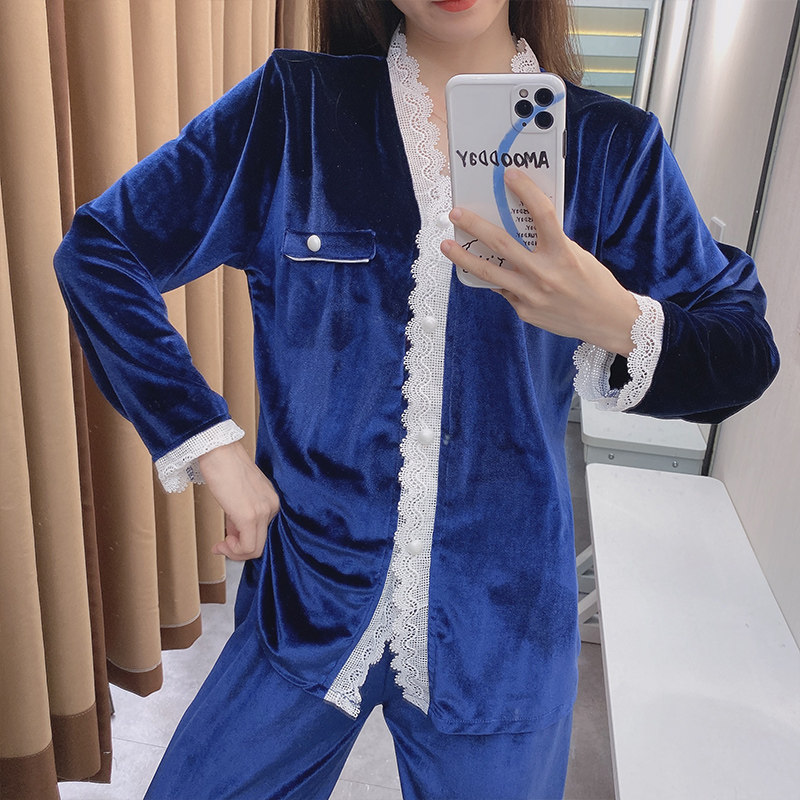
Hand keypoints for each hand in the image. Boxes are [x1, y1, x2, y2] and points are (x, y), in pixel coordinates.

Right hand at [197, 441, 279, 560]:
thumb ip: (241, 515)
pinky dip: (233, 551)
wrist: (218, 451)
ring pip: (254, 550)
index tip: (227, 541)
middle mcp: (272, 506)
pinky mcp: (250, 516)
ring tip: (221, 544)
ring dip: (235, 552)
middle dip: (239, 551)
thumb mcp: (240, 495)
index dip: (244, 543)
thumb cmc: (225, 467)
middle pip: (261, 545)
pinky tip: (222, 543)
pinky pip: (247, 547)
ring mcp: (263, 511)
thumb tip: (235, 534)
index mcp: (271, 501)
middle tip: (222, 546)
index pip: (264, 534)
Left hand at [441, 168, 640, 355]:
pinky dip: (494, 278)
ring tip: (447, 245)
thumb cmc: (594, 283)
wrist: (607, 321)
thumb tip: (520, 227)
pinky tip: (482, 270)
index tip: (510, 175)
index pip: (543, 215)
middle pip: (502, 244)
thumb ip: (550, 243)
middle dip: (475, 226)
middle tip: (456, 213)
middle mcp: (545, 275)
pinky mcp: (525, 311)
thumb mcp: (577, 255)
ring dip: (464, 257)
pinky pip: (504, 290)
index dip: (526, 191)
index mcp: (563, 254)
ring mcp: (532, 296)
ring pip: (490, 273)